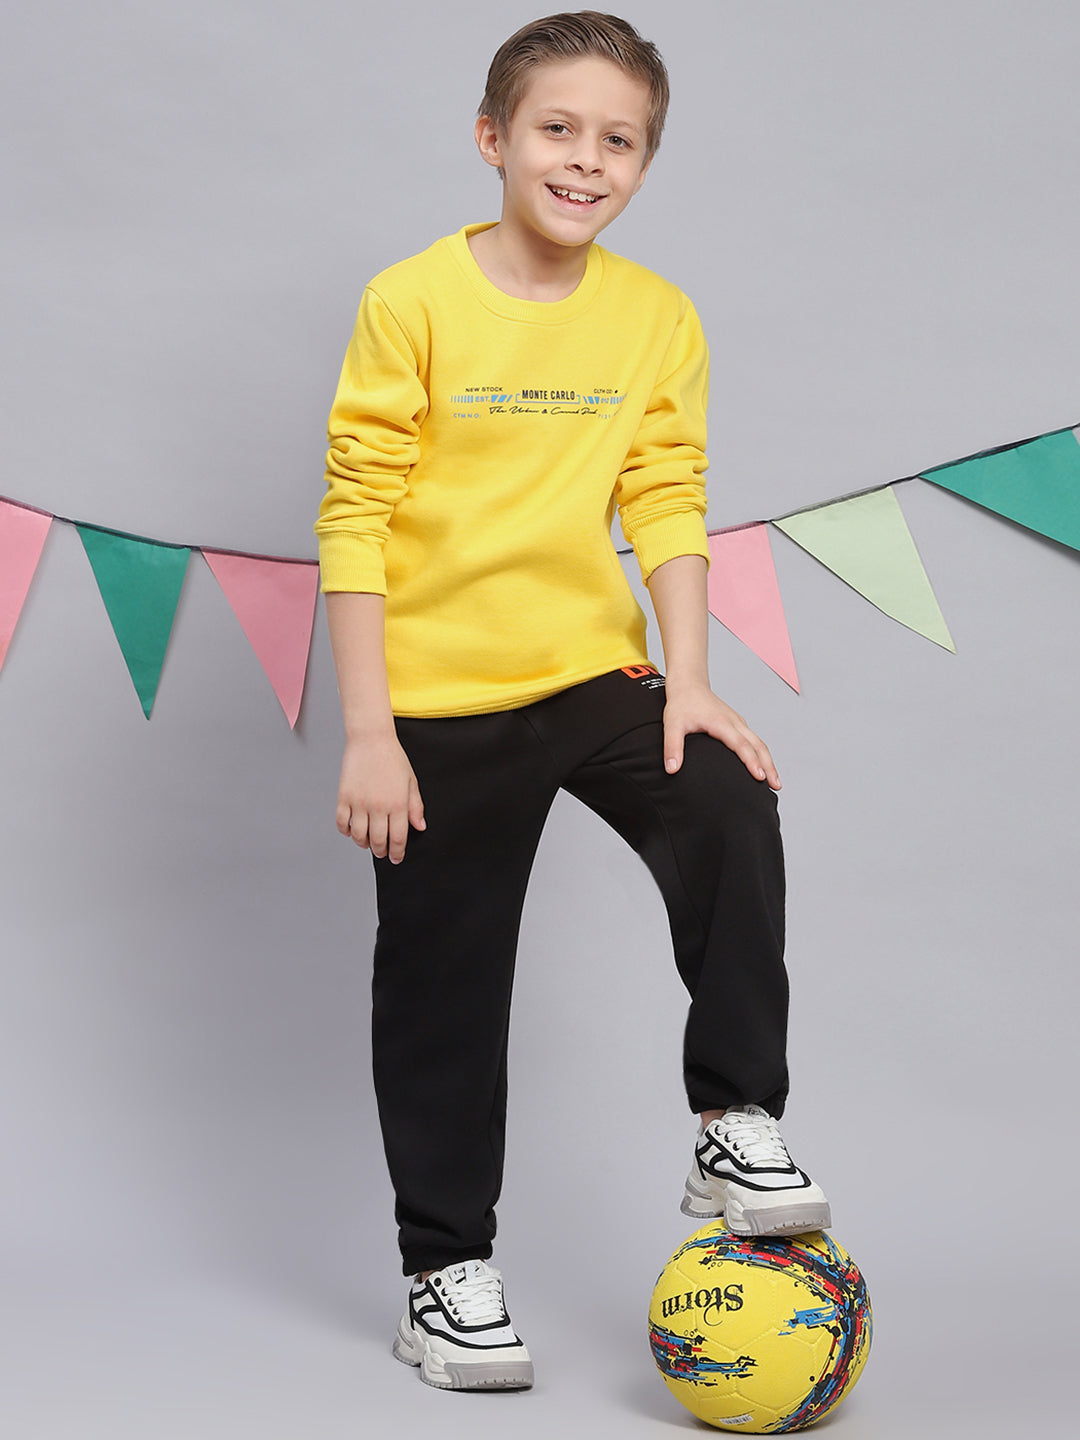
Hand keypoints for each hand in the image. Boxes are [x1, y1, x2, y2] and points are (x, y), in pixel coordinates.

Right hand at [335, 733, 425, 862]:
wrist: (371, 739)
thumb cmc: (393, 758)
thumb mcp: (411, 781)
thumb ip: (415, 806)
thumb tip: (419, 826)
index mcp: (398, 804)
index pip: (398, 838)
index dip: (397, 852)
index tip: (396, 858)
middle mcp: (378, 806)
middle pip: (378, 841)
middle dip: (381, 851)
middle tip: (382, 852)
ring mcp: (359, 802)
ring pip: (359, 836)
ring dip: (363, 844)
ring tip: (367, 843)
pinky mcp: (344, 797)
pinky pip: (342, 823)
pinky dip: (346, 831)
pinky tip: (352, 830)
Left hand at [662, 682, 780, 789]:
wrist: (688, 684)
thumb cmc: (681, 703)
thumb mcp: (672, 725)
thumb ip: (672, 747)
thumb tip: (672, 769)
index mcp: (721, 722)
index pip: (741, 744)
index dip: (751, 761)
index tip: (760, 776)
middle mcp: (734, 722)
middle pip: (758, 745)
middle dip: (769, 766)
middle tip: (775, 786)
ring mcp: (738, 722)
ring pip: (759, 743)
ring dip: (769, 761)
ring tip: (774, 781)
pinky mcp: (737, 724)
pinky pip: (754, 740)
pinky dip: (762, 754)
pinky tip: (763, 766)